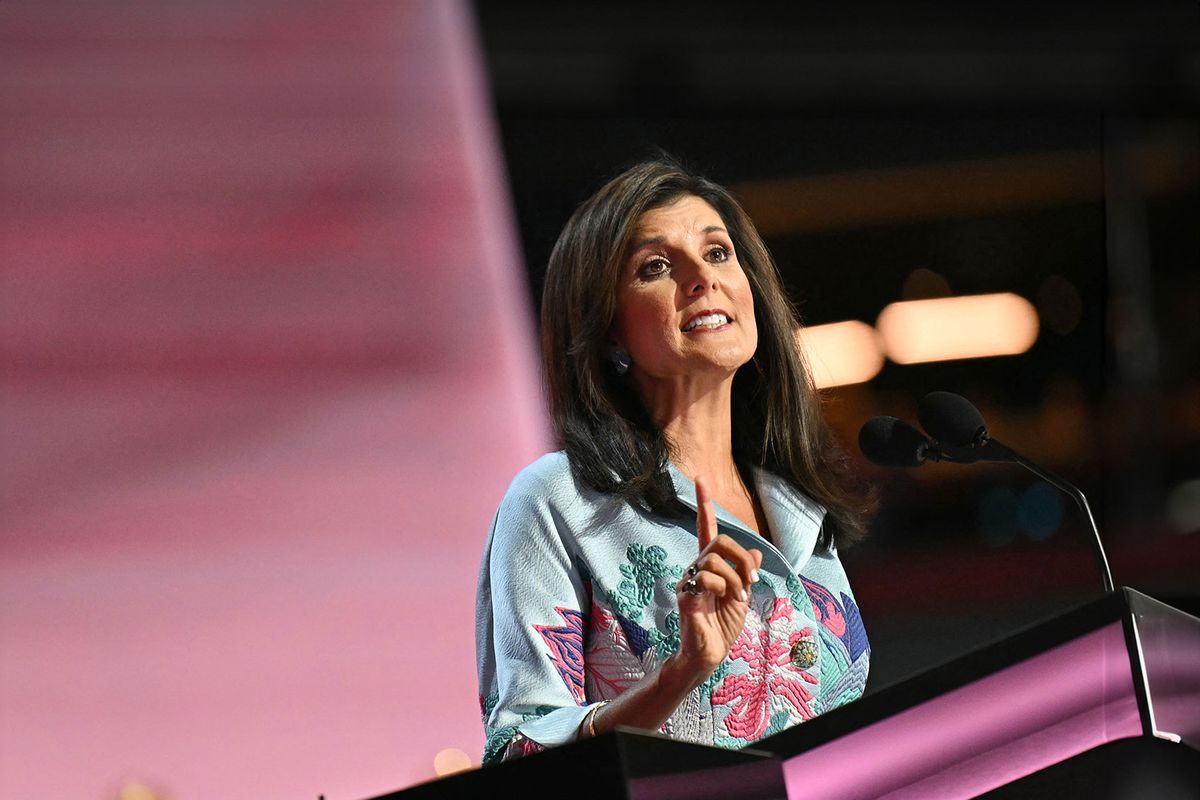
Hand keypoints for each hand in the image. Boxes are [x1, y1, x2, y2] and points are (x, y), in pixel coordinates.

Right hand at [671, 476, 762, 685]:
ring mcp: (689, 580)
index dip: (705, 505)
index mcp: (710, 566)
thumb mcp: (742, 596)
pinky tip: (722, 601)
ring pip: (715, 559)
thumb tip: (758, 554)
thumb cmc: (722, 627)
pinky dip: (723, 587)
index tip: (702, 480)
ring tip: (738, 597)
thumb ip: (747, 573)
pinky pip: (707, 578)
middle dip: (742, 558)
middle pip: (720, 541)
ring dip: (735, 577)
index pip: (706, 529)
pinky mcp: (686, 594)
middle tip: (752, 581)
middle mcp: (696, 568)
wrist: (709, 654)